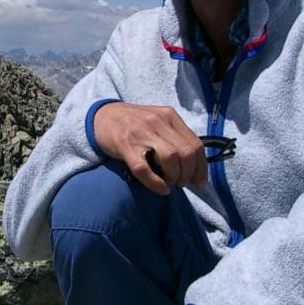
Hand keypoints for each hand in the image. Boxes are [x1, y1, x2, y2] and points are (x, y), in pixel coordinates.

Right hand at [93, 102, 207, 194]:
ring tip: (170, 182)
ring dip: (175, 177)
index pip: (195, 143)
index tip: (199, 181)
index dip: (201, 167)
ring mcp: (141, 133)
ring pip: (171, 158)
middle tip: (182, 183)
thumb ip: (175, 137)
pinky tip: (161, 188)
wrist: (102, 117)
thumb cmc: (133, 123)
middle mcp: (157, 122)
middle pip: (186, 152)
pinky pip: (145, 170)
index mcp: (169, 116)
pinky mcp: (125, 146)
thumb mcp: (157, 121)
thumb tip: (194, 166)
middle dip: (189, 174)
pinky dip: (156, 183)